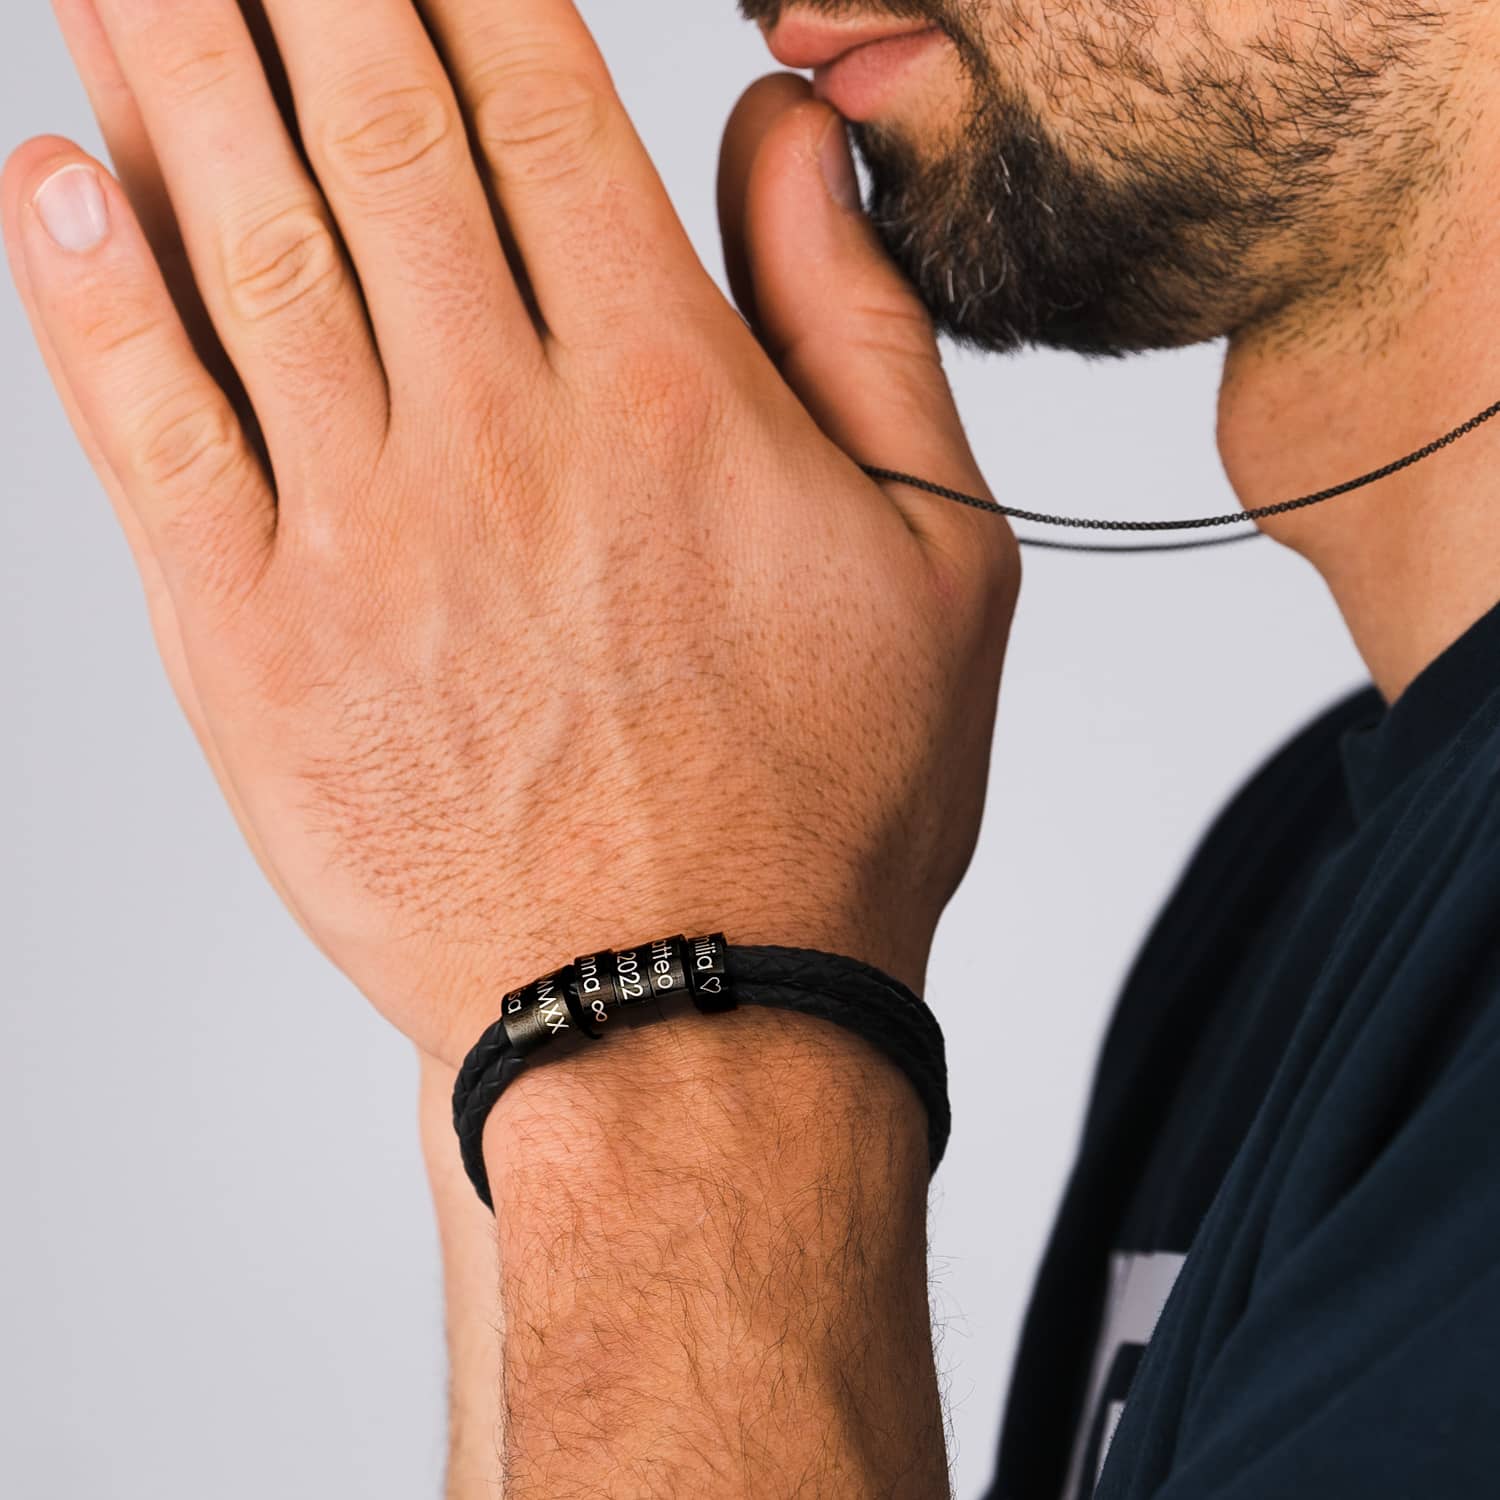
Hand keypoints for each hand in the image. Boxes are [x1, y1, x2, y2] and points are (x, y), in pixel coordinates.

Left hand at [5, 0, 1017, 1066]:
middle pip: (371, 128)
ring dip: (164, 64)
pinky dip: (83, 296)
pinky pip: (149, 435)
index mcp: (671, 397)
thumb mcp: (933, 555)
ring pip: (239, 244)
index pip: (537, 104)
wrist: (687, 1014)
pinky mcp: (255, 648)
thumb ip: (857, 321)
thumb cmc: (828, 800)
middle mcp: (501, 435)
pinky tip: (42, 172)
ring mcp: (361, 539)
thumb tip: (785, 132)